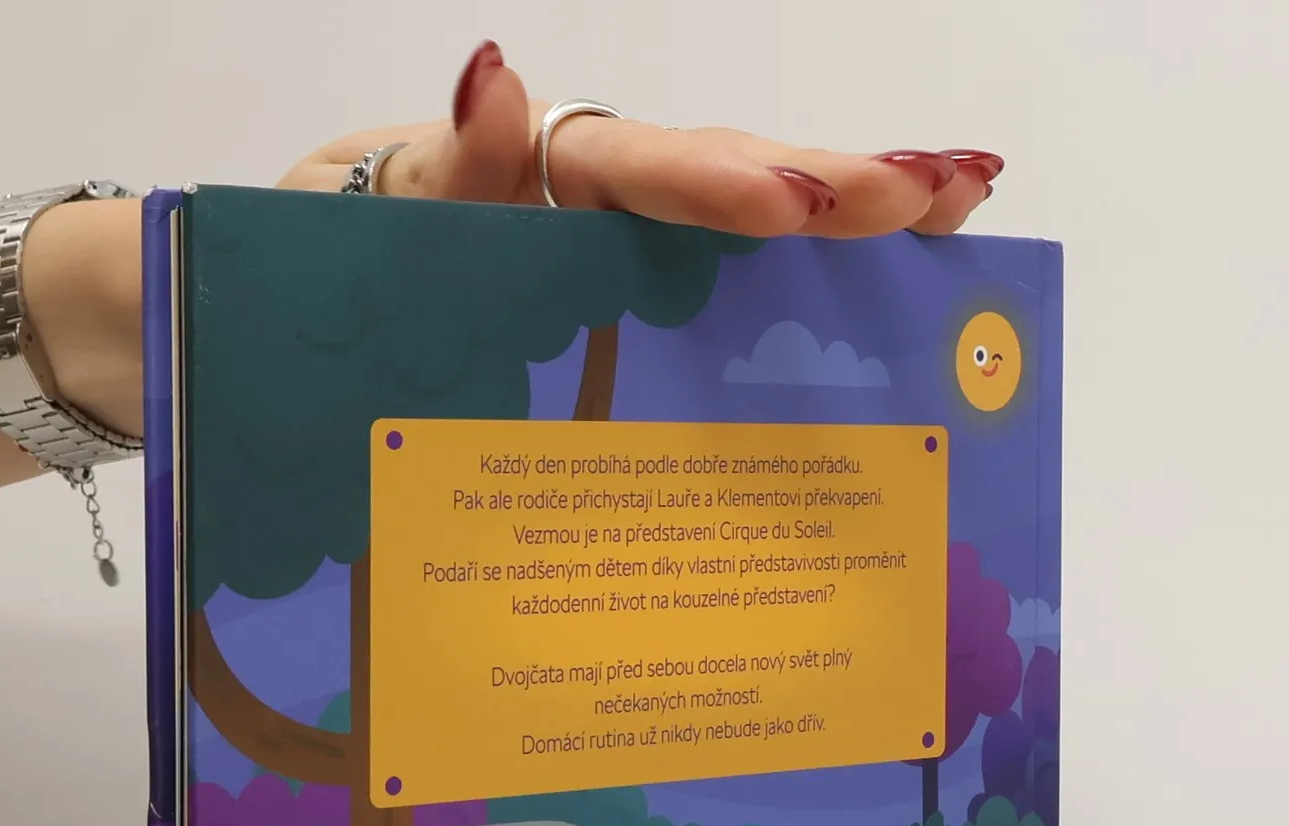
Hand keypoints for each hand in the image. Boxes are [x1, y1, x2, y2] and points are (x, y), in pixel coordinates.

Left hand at [280, 41, 1000, 239]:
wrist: (327, 288)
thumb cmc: (358, 243)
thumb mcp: (384, 207)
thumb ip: (450, 160)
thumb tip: (498, 71)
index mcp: (552, 171)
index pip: (647, 169)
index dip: (720, 190)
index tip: (794, 213)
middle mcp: (615, 196)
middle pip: (737, 174)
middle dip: (838, 186)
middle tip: (945, 192)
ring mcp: (638, 242)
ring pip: (755, 217)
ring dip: (857, 213)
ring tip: (961, 204)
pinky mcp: (644, 291)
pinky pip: (736, 281)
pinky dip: (818, 279)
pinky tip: (903, 275)